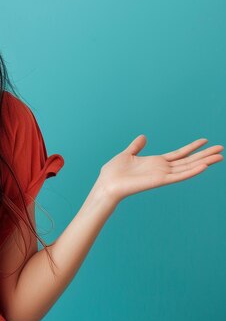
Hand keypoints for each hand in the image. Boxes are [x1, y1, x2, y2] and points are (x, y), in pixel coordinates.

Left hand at [97, 135, 222, 204]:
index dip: (191, 147)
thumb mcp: (127, 154)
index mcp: (155, 162)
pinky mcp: (159, 181)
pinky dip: (192, 171)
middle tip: (222, 149)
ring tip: (219, 157)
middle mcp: (162, 169)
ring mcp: (162, 175)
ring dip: (204, 162)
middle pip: (188, 161)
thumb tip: (143, 137)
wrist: (106, 184)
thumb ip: (136, 147)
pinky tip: (204, 166)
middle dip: (204, 155)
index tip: (205, 140)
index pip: (178, 154)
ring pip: (188, 168)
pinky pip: (179, 176)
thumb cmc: (114, 172)